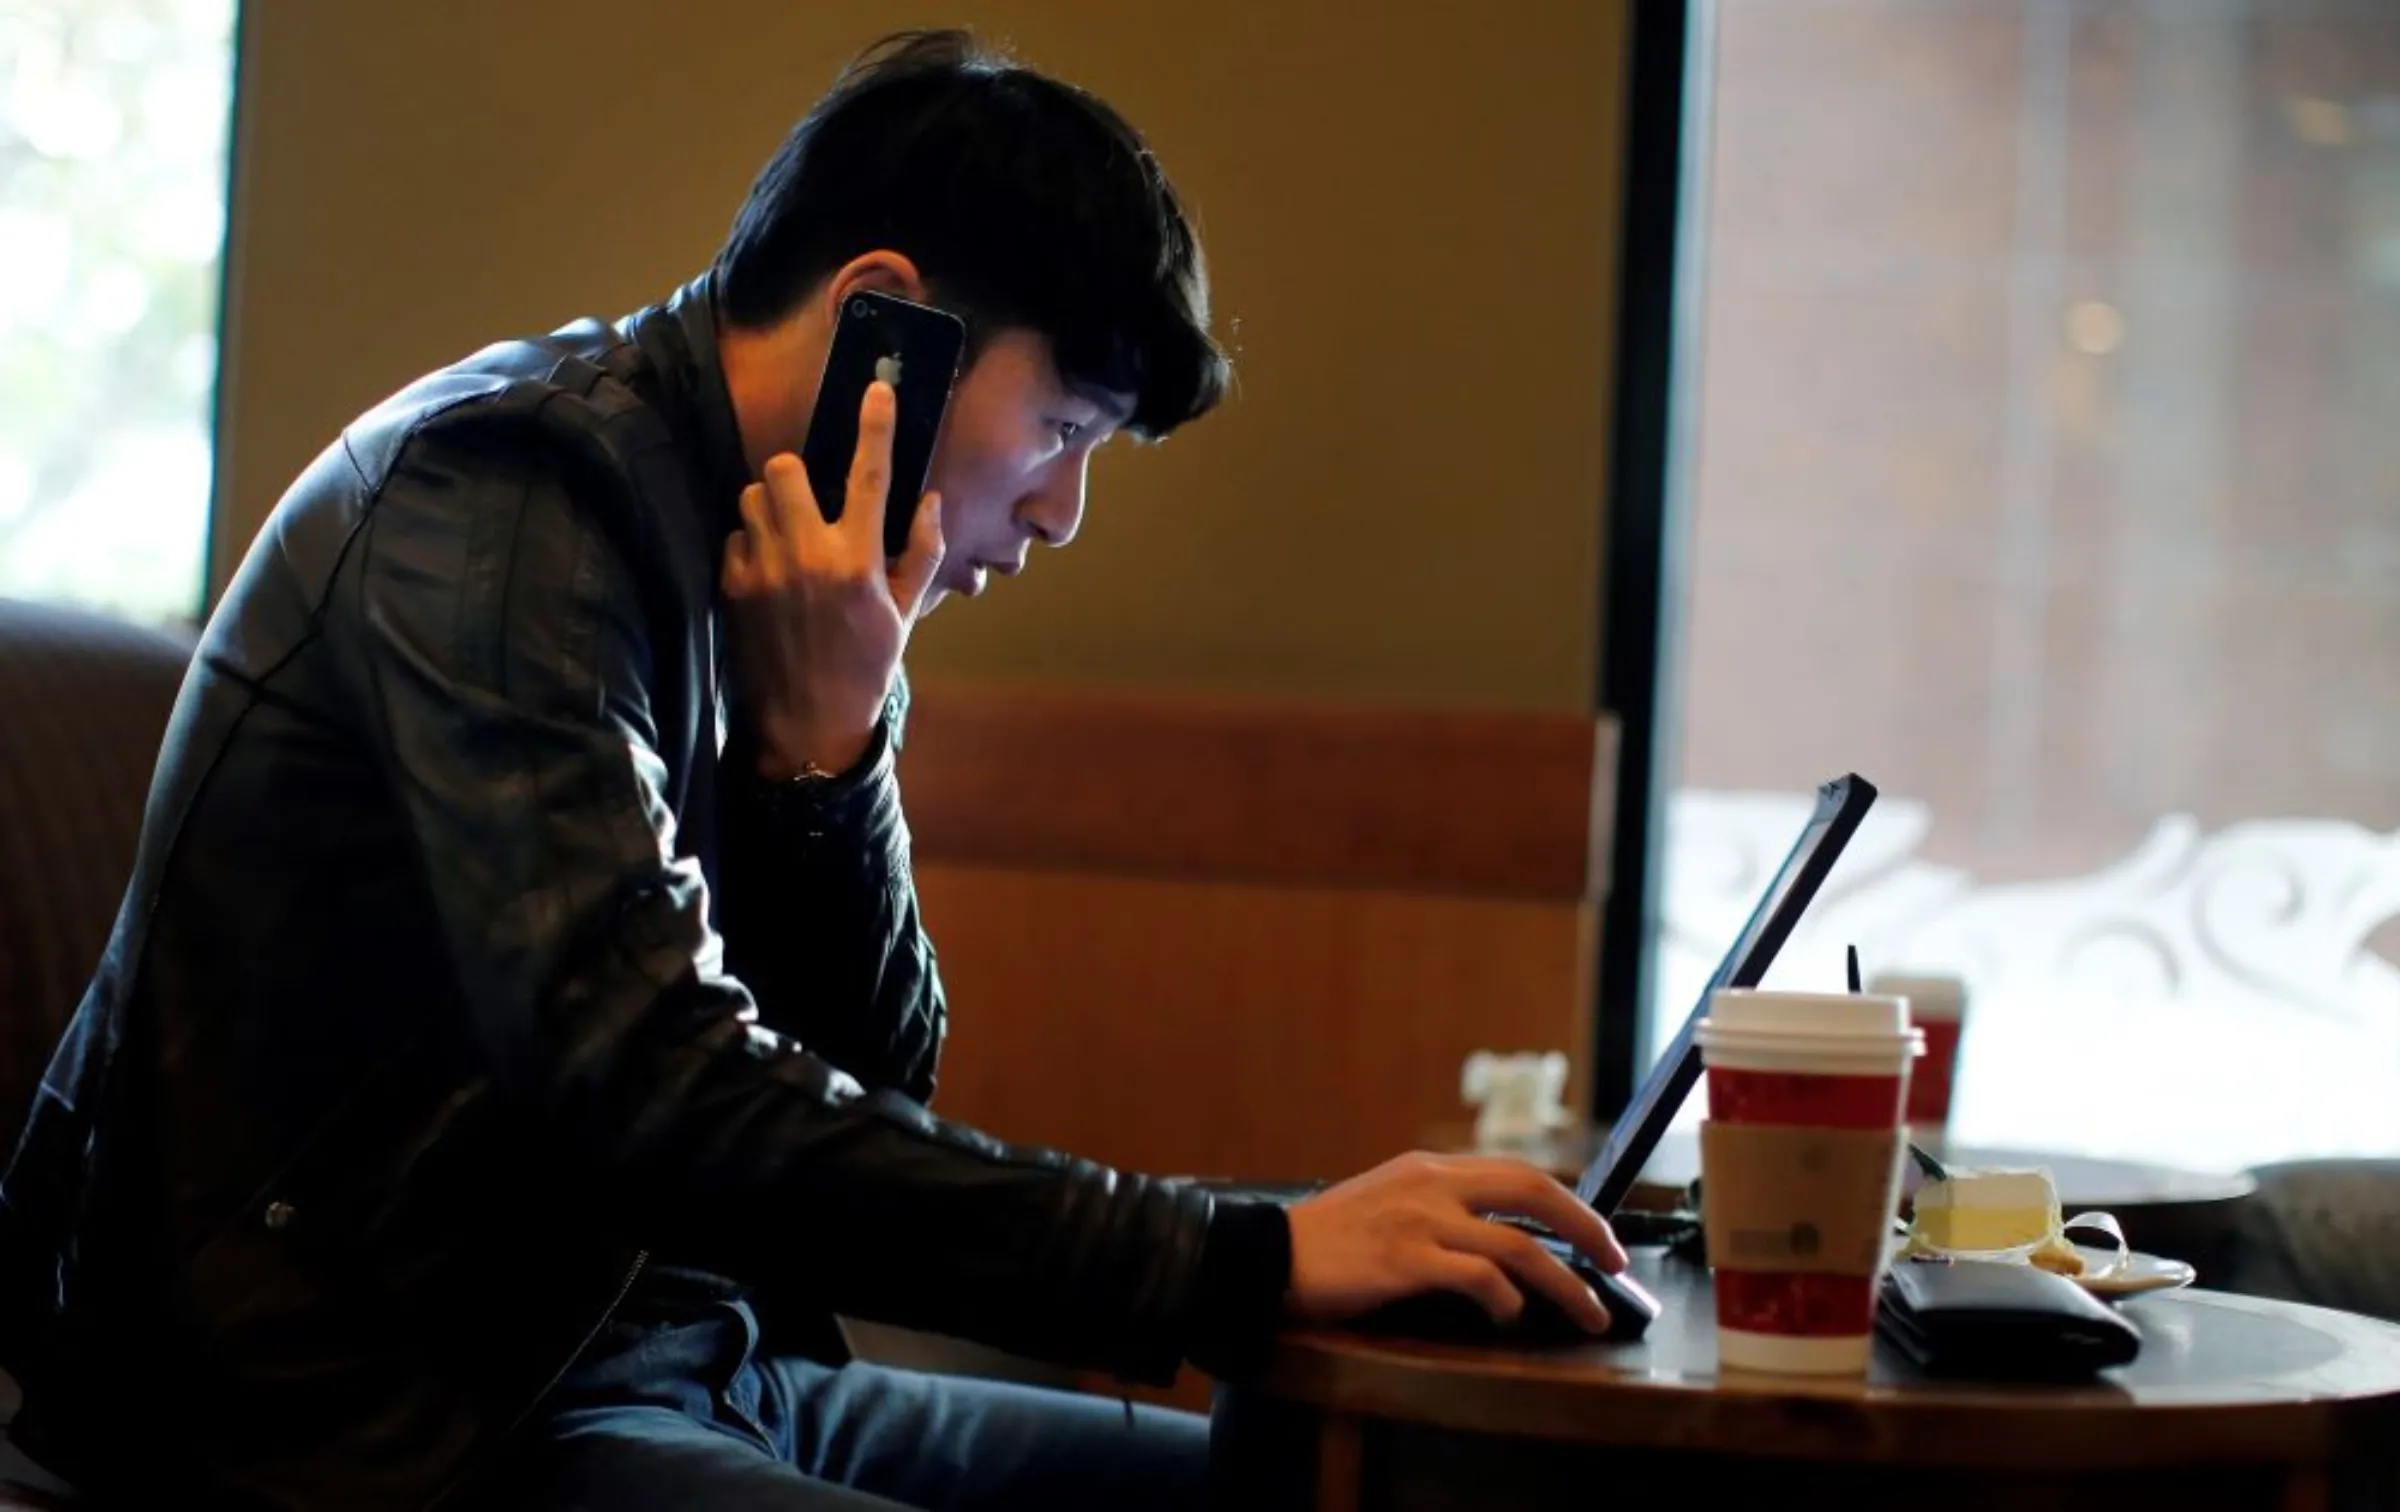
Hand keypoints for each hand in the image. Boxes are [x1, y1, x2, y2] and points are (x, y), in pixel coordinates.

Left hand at [722, 381, 944, 778]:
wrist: (809, 724)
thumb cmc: (866, 666)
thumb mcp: (906, 611)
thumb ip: (920, 550)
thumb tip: (928, 499)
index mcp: (858, 560)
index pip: (870, 474)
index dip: (876, 425)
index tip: (877, 390)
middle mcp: (808, 557)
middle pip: (784, 469)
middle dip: (795, 473)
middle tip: (809, 499)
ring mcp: (764, 571)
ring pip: (752, 496)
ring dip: (770, 505)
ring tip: (787, 535)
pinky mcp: (732, 588)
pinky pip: (734, 536)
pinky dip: (750, 543)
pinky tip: (768, 571)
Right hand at [1284, 1153, 1629, 1331]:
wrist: (1269, 1255)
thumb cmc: (1327, 1239)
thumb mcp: (1388, 1201)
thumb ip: (1438, 1207)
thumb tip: (1496, 1240)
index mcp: (1430, 1169)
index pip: (1518, 1172)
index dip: (1567, 1201)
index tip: (1594, 1231)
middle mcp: (1432, 1185)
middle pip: (1534, 1193)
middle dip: (1587, 1228)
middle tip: (1616, 1262)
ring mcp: (1420, 1221)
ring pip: (1518, 1246)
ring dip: (1565, 1284)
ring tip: (1586, 1313)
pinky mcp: (1406, 1260)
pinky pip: (1477, 1278)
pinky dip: (1505, 1300)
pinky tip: (1510, 1317)